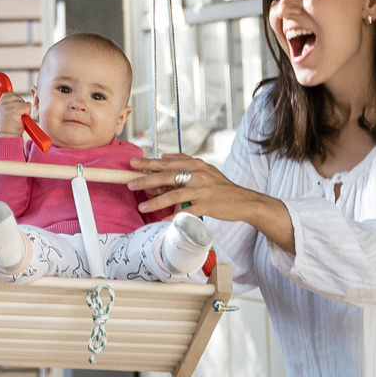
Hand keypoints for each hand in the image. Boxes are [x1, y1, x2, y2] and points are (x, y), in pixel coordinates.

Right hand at [0, 90, 33, 142]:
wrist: (8, 137)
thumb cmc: (10, 128)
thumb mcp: (9, 114)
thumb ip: (14, 106)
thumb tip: (28, 103)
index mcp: (0, 104)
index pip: (10, 94)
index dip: (16, 100)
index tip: (16, 109)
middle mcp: (3, 104)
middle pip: (18, 97)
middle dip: (21, 105)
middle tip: (19, 115)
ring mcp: (8, 107)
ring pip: (23, 102)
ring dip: (25, 110)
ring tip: (20, 118)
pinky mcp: (14, 111)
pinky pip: (26, 107)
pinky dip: (27, 113)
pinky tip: (23, 119)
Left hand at [129, 154, 291, 254]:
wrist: (246, 202)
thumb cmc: (222, 187)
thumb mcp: (206, 169)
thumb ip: (185, 162)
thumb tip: (164, 155)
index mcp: (196, 164)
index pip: (168, 162)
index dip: (149, 163)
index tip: (132, 163)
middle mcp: (199, 174)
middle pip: (168, 175)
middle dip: (146, 179)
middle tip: (130, 182)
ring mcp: (203, 190)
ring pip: (174, 193)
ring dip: (155, 200)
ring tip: (141, 206)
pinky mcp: (207, 206)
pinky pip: (186, 211)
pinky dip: (173, 216)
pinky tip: (162, 221)